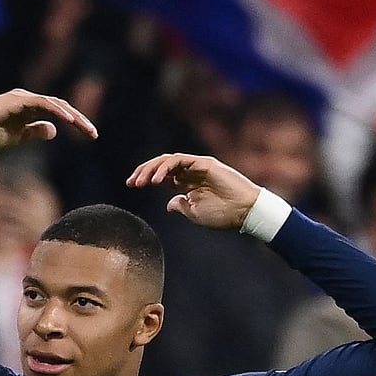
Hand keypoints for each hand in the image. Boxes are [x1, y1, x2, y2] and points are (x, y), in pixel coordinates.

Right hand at [0, 88, 97, 149]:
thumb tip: (55, 131)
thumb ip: (35, 132)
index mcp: (28, 108)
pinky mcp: (15, 101)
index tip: (90, 136)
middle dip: (79, 120)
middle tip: (94, 134)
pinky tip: (68, 120)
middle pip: (61, 106)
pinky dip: (55, 110)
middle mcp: (27, 100)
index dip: (76, 123)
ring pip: (54, 103)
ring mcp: (21, 98)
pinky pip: (40, 103)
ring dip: (72, 115)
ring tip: (85, 128)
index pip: (58, 113)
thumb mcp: (16, 138)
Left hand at [126, 153, 260, 229]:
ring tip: (140, 182)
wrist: (245, 212)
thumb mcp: (195, 213)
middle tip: (131, 182)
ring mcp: (197, 166)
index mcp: (188, 184)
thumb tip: (169, 204)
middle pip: (161, 166)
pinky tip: (155, 180)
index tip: (130, 185)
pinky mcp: (203, 163)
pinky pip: (179, 160)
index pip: (162, 176)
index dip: (145, 178)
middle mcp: (191, 172)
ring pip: (167, 161)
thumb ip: (181, 206)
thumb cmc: (224, 215)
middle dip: (144, 171)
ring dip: (151, 169)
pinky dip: (165, 168)